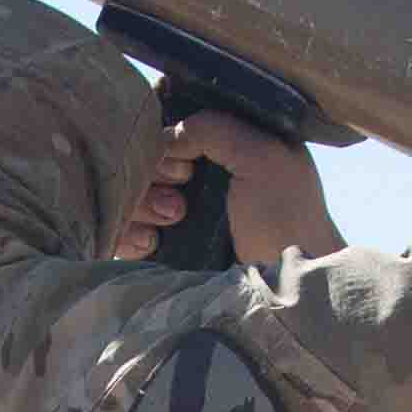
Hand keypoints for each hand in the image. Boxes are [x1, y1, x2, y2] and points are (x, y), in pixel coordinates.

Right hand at [119, 112, 340, 266]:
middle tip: (181, 195)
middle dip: (154, 173)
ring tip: (173, 220)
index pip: (172, 121)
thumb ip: (215, 127)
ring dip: (142, 204)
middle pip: (144, 157)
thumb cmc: (286, 220)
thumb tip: (166, 136)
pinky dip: (128, 232)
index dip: (165, 135)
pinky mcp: (164, 247)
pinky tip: (151, 241)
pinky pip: (124, 229)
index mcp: (226, 145)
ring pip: (130, 193)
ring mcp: (178, 212)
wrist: (285, 290)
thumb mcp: (264, 156)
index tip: (184, 161)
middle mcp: (199, 175)